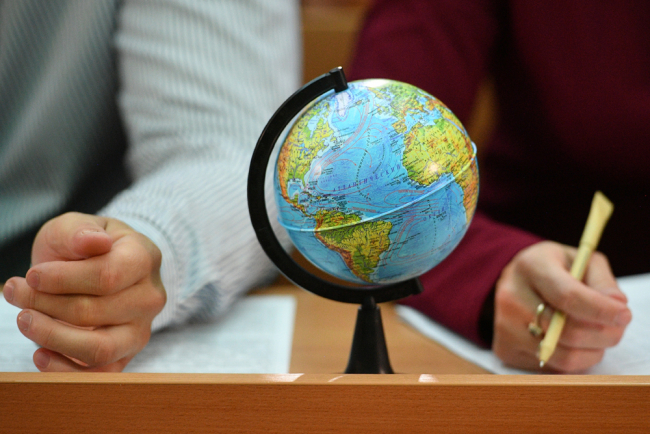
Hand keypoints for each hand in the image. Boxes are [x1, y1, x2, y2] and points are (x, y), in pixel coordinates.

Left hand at [3, 212, 165, 371]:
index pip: (107, 276)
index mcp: (144, 259)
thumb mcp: (76, 226)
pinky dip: (64, 369)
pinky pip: (98, 375)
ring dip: (51, 336)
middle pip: (95, 311)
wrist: (102, 267)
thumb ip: (80, 231)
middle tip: (15, 291)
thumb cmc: (86, 247)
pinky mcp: (126, 356)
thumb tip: (93, 242)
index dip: (62, 279)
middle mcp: (150, 298)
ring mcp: (141, 330)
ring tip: (25, 319)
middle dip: (45, 303)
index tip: (32, 275)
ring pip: (98, 348)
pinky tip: (40, 352)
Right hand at [492, 241, 631, 372]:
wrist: (514, 282)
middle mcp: (510, 297)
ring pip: (563, 356)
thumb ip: (602, 281)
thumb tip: (616, 306)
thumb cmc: (553, 269)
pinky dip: (574, 359)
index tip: (623, 315)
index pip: (567, 296)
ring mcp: (504, 327)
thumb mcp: (579, 260)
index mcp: (530, 266)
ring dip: (592, 351)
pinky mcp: (505, 349)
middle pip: (568, 331)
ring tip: (597, 337)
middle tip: (617, 328)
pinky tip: (573, 342)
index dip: (600, 310)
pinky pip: (553, 367)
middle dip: (604, 334)